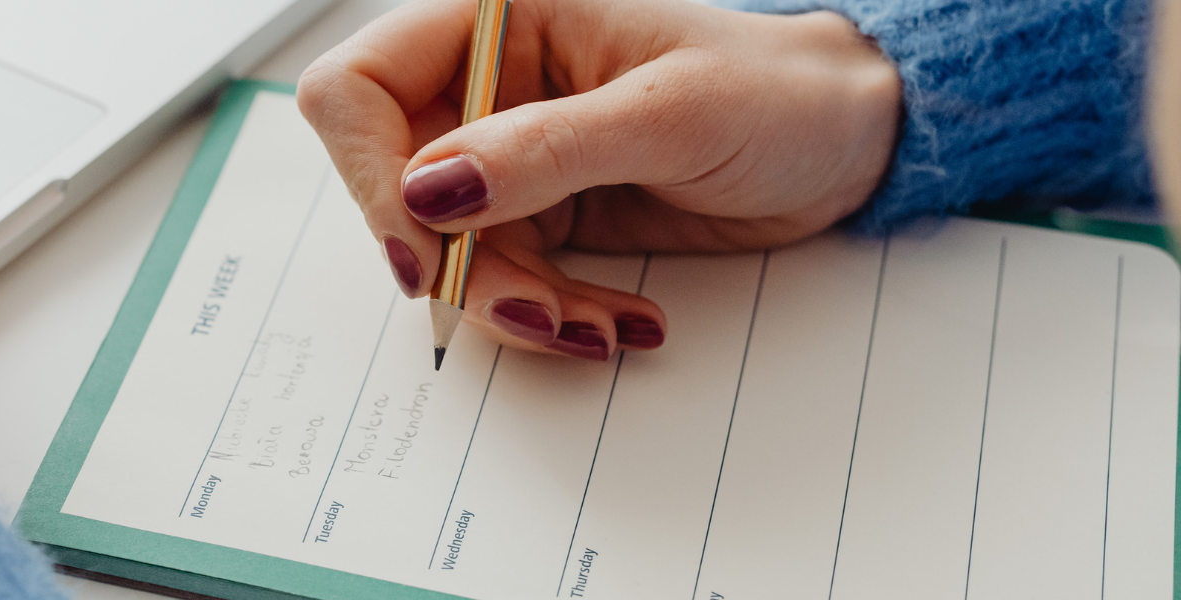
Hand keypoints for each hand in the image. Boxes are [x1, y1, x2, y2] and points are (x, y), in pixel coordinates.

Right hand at [298, 0, 898, 359]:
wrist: (844, 144)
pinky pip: (499, 278)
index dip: (369, 171)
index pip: (360, 87)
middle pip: (391, 184)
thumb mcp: (669, 114)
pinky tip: (616, 320)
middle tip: (530, 305)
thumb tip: (431, 188)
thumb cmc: (777, 90)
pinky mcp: (533, 211)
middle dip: (456, 261)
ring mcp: (504, 153)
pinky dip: (547, 314)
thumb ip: (546, 149)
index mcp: (494, 18)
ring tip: (594, 324)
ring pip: (445, 250)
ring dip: (510, 304)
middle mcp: (482, 82)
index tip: (423, 248)